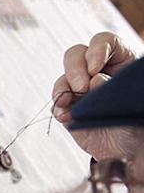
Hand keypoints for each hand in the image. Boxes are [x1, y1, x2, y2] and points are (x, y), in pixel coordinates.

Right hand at [51, 31, 137, 160]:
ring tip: (69, 104)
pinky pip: (56, 102)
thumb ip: (114, 90)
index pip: (104, 42)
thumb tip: (94, 81)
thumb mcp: (132, 104)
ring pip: (63, 77)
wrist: (126, 150)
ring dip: (63, 89)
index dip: (97, 50)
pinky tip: (65, 116)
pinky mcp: (68, 107)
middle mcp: (97, 71)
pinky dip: (57, 108)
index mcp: (120, 61)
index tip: (95, 68)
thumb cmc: (135, 124)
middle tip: (81, 87)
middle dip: (75, 69)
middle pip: (76, 55)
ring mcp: (80, 89)